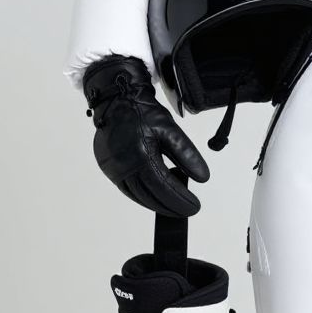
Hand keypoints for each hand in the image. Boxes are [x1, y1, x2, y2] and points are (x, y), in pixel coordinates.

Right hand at [83, 54, 209, 215]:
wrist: (118, 101)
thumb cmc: (143, 112)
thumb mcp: (171, 130)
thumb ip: (186, 155)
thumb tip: (202, 177)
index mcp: (140, 155)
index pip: (163, 186)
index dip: (180, 199)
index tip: (194, 206)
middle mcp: (124, 166)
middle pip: (150, 195)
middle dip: (170, 206)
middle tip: (187, 211)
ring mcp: (113, 169)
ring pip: (137, 195)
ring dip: (156, 204)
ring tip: (174, 207)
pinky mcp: (109, 168)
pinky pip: (127, 189)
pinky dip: (143, 196)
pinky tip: (155, 197)